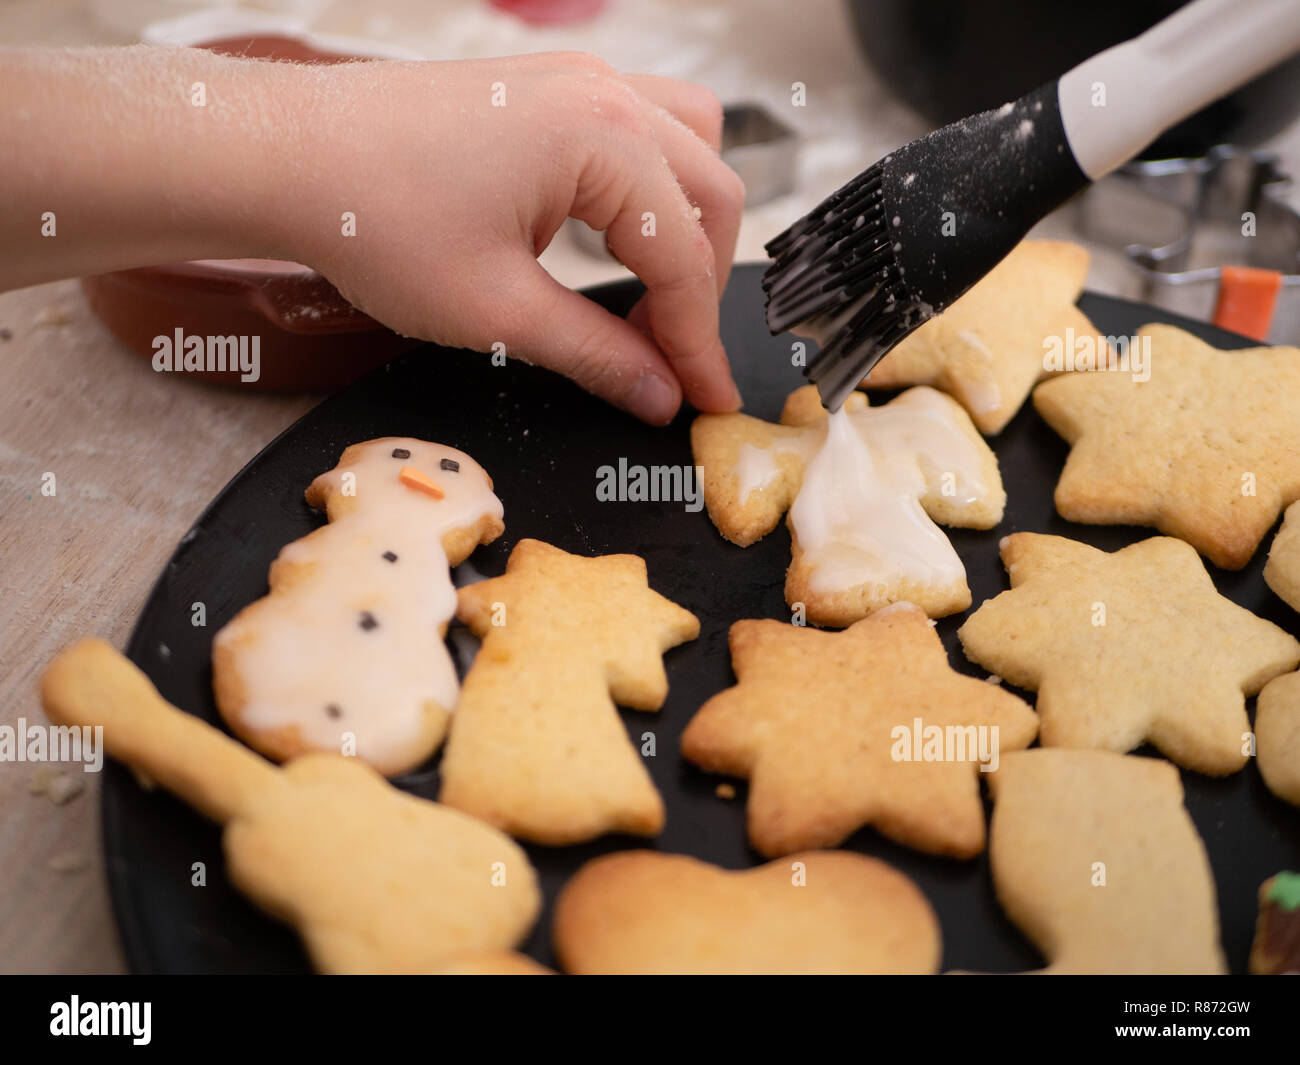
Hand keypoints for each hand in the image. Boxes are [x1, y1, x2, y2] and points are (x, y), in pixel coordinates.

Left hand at [286, 52, 745, 422]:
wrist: (287, 155)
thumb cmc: (374, 217)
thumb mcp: (496, 311)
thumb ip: (596, 355)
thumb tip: (659, 395)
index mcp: (604, 136)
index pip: (684, 255)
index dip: (700, 341)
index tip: (707, 397)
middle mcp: (605, 92)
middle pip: (710, 195)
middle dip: (699, 286)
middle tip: (670, 359)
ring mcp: (579, 80)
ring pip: (689, 150)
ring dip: (687, 225)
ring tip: (651, 296)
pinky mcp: (550, 89)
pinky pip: (642, 130)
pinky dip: (650, 190)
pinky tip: (615, 238)